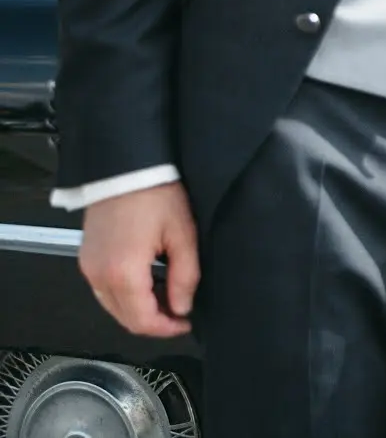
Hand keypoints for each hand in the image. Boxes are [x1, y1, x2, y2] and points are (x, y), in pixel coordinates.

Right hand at [78, 181, 198, 337]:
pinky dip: (126, 295)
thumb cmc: (155, 194)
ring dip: (140, 310)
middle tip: (180, 312)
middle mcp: (99, 275)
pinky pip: (105, 290)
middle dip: (154, 322)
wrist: (126, 169)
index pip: (142, 321)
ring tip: (168, 295)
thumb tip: (182, 307)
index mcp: (123, 272)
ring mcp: (89, 267)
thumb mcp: (182, 235)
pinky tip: (148, 283)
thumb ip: (184, 277)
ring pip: (113, 307)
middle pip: (125, 319)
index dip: (166, 329)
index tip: (186, 323)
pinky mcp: (87, 259)